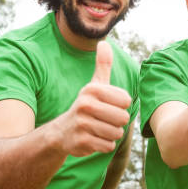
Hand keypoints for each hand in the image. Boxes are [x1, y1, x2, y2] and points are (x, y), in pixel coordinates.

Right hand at [57, 41, 131, 156]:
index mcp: (92, 89)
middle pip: (123, 118)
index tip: (108, 105)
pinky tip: (94, 139)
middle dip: (117, 122)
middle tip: (103, 120)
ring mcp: (82, 124)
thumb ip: (102, 65)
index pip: (126, 101)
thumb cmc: (86, 106)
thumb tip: (104, 42)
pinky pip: (108, 146)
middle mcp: (85, 104)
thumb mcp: (94, 85)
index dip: (121, 106)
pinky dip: (104, 145)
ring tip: (98, 129)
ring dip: (111, 134)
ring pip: (117, 133)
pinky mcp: (81, 141)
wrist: (62, 132)